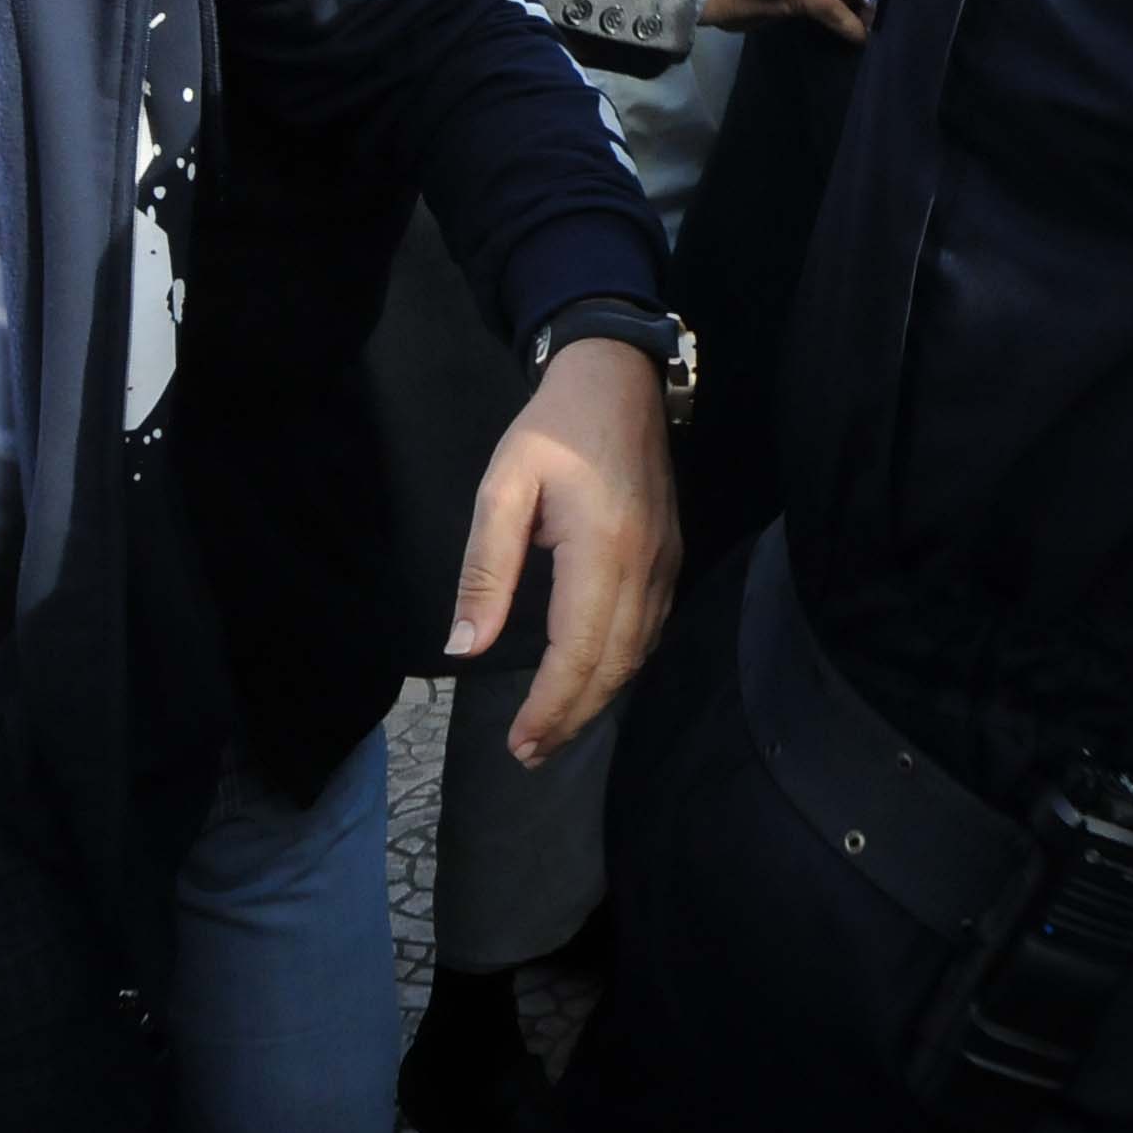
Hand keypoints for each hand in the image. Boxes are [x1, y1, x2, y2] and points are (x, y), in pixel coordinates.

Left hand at [448, 336, 680, 765]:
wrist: (618, 379)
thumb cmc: (551, 429)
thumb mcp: (501, 488)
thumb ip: (485, 570)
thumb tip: (463, 646)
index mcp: (600, 551)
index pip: (576, 651)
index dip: (549, 706)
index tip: (519, 743)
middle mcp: (642, 567)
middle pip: (613, 665)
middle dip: (572, 716)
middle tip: (531, 753)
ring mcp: (664, 563)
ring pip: (637, 653)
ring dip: (598, 699)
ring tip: (554, 730)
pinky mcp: (669, 556)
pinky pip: (650, 630)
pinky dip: (621, 667)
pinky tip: (594, 679)